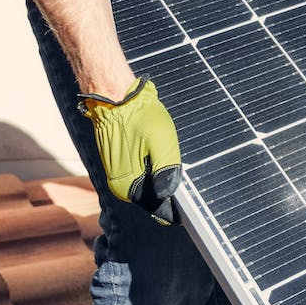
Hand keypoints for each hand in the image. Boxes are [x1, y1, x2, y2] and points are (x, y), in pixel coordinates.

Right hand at [78, 77, 183, 224]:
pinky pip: (142, 173)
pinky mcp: (120, 165)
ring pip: (149, 184)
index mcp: (128, 187)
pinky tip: (157, 151)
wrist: (115, 97)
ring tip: (165, 154)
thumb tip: (167, 196)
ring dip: (161, 175)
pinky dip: (153, 166)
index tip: (190, 205)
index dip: (175, 205)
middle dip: (169, 187)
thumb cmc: (139, 116)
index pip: (158, 207)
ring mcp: (119, 176)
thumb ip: (167, 171)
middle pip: (154, 196)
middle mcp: (121, 186)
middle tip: (180, 169)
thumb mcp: (162, 142)